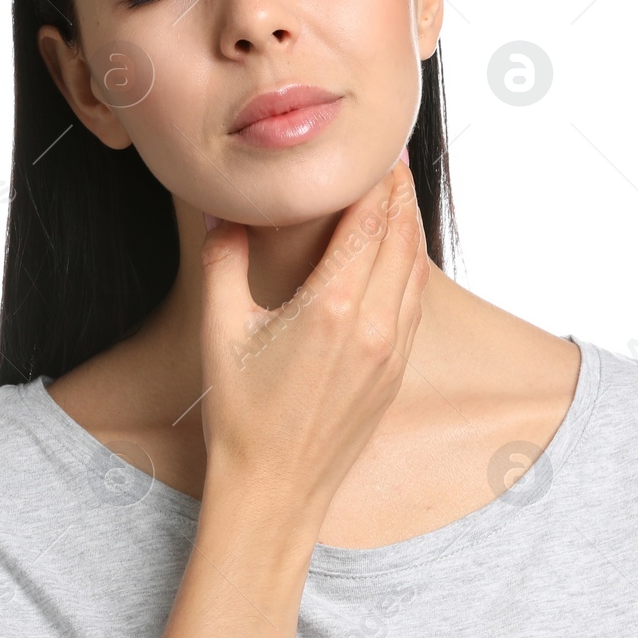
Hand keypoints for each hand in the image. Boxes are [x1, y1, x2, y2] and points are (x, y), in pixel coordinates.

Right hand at [198, 160, 428, 524]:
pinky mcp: (395, 372)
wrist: (274, 491)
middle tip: (390, 156)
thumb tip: (221, 212)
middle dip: (399, 191)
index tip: (376, 147)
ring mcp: (391, 350)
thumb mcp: (219, 331)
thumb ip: (222, 260)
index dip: (377, 178)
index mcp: (330, 307)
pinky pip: (414, 302)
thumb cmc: (241, 416)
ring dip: (410, 226)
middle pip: (403, 236)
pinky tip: (398, 254)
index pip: (369, 221)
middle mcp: (372, 324)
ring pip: (417, 268)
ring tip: (397, 194)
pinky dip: (411, 266)